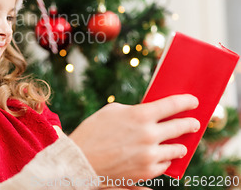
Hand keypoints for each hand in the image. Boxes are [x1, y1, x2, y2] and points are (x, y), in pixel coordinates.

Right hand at [69, 94, 199, 181]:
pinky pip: (164, 165)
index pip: (172, 105)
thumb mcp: (112, 111)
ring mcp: (150, 155)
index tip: (193, 101)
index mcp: (140, 115)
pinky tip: (160, 156)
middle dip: (190, 123)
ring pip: (177, 149)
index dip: (186, 101)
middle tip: (194, 123)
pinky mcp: (147, 172)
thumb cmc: (93, 131)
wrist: (80, 160)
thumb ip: (135, 110)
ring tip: (179, 144)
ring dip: (179, 145)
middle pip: (181, 127)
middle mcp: (149, 135)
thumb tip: (151, 113)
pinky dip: (163, 160)